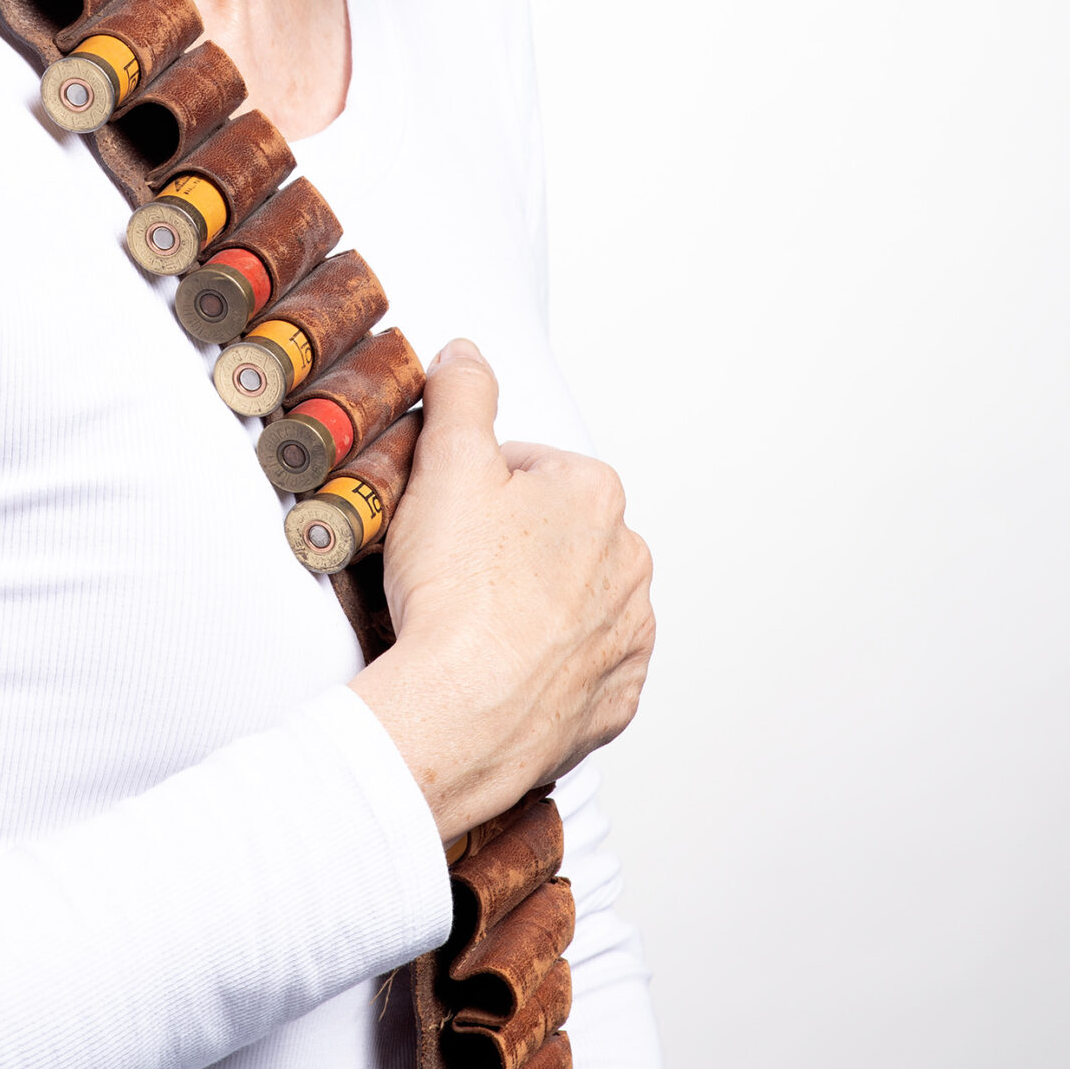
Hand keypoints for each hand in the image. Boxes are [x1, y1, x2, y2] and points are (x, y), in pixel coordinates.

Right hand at [350, 338, 654, 841]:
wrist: (465, 714)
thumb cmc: (457, 593)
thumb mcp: (446, 464)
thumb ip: (462, 396)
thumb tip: (467, 354)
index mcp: (596, 494)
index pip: (525, 468)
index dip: (469, 489)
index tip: (439, 520)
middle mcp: (629, 561)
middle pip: (551, 535)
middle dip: (506, 546)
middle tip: (447, 572)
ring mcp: (627, 635)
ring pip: (570, 600)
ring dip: (529, 605)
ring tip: (470, 625)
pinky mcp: (615, 699)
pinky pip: (579, 668)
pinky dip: (545, 666)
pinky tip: (500, 667)